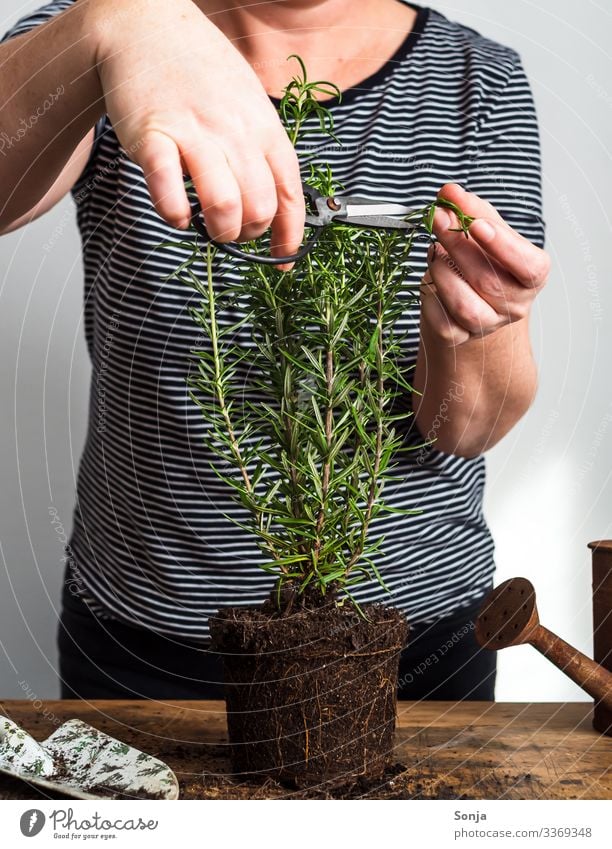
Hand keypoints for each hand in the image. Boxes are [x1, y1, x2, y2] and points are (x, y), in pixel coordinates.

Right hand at [86, 0, 303, 254]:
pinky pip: (170, 192)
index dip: (289, 235)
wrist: (143, 25)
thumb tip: (275, 204)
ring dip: (219, 232)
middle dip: (248, 235)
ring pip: (224, 206)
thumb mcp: (248, 103)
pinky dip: (176, 215)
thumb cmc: (198, 71)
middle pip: (259, 208)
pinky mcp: (154, 135)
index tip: (283, 259)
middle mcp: (235, 131)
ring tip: (208, 226)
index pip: (290, 193)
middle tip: (232, 231)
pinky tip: (177, 213)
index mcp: (264, 126)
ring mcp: (195, 132)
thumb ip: (262, 149)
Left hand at [421, 183, 549, 345]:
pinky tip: (430, 278)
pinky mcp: (459, 336)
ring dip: (442, 272)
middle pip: (488, 280)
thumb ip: (472, 210)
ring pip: (463, 304)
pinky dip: (429, 293)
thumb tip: (449, 193)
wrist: (467, 298)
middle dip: (458, 245)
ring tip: (434, 251)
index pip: (529, 266)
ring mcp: (487, 324)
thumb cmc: (481, 260)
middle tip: (438, 217)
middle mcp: (514, 305)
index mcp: (530, 277)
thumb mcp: (484, 230)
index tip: (476, 224)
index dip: (503, 246)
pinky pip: (440, 319)